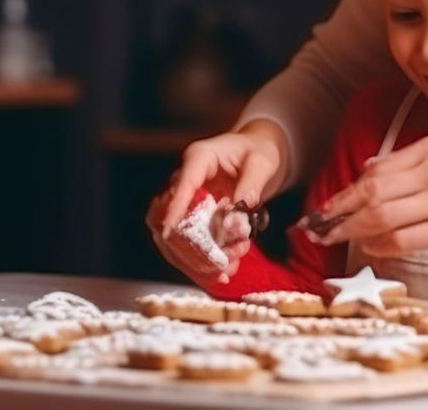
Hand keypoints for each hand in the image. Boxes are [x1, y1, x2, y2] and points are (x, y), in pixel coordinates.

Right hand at [146, 119, 286, 284]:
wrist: (257, 154)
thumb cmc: (258, 152)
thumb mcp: (262, 163)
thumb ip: (252, 185)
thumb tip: (238, 215)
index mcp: (198, 159)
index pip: (180, 185)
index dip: (174, 209)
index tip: (171, 233)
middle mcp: (183, 181)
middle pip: (164, 217)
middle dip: (189, 246)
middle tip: (220, 264)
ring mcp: (183, 203)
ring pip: (171, 239)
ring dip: (196, 261)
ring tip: (229, 269)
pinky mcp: (189, 221)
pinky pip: (185, 247)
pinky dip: (200, 265)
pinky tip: (222, 275)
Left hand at [315, 135, 427, 255]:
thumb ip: (410, 160)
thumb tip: (369, 170)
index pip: (374, 173)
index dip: (344, 194)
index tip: (324, 208)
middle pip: (371, 195)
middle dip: (339, 214)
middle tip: (317, 228)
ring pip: (383, 217)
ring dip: (354, 231)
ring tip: (337, 240)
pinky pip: (406, 239)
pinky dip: (382, 245)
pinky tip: (372, 248)